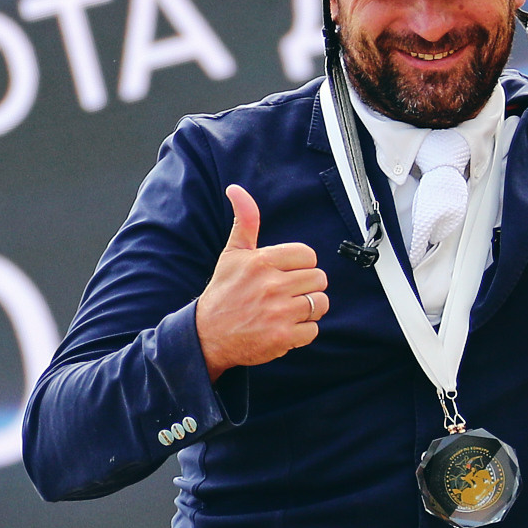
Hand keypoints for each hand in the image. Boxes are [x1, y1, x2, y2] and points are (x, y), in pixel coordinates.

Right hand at [195, 185, 329, 377]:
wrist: (207, 336)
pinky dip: (303, 332)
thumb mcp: (232, 254)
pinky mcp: (283, 337)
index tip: (287, 274)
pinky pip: (313, 329)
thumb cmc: (223, 293)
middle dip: (307, 287)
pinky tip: (284, 328)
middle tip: (288, 294)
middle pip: (319, 279)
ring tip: (288, 311)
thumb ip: (244, 222)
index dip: (301, 266)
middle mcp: (272, 285)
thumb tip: (236, 189)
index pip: (308, 255)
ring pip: (320, 303)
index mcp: (262, 262)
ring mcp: (279, 312)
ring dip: (309, 309)